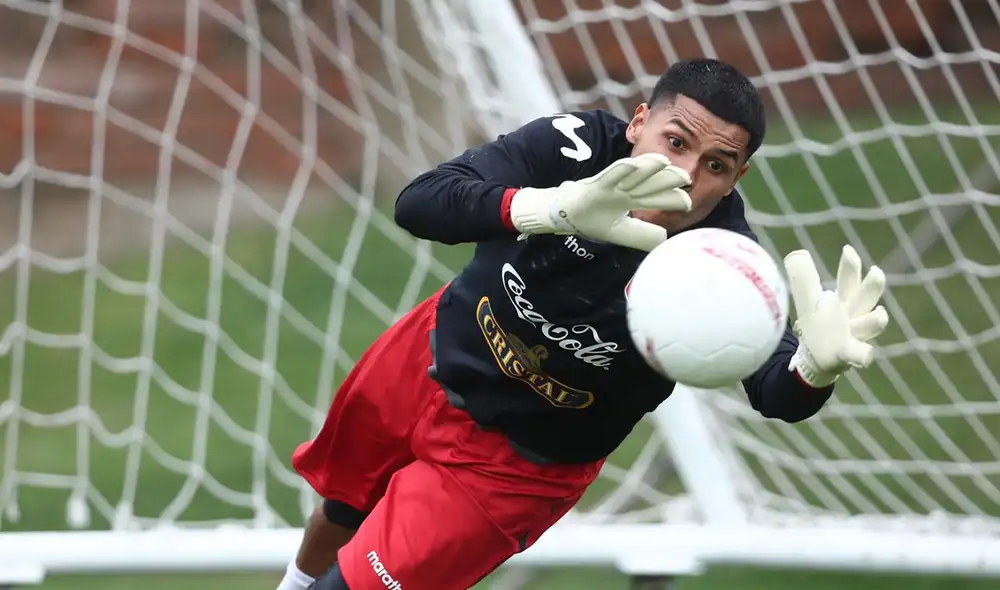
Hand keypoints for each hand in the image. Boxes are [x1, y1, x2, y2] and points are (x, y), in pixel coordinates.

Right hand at [508, 153, 691, 250]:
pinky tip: (633, 165)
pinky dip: (621, 170)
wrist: (562, 215)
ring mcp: (611, 185)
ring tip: (665, 162)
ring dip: (648, 166)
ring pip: (633, 173)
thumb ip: (640, 235)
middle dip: (667, 179)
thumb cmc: (591, 219)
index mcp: (631, 199)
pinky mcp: (596, 186)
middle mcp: (624, 189)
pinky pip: (609, 175)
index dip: (672, 198)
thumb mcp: (619, 231)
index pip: (656, 196)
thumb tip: (664, 239)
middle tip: (685, 178)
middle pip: (649, 182)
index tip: (688, 203)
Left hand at [783, 245, 889, 386]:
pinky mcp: (850, 354)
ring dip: (875, 320)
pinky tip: (866, 354)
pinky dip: (864, 354)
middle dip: (873, 285)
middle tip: (876, 271)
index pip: (850, 279)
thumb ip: (804, 280)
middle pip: (867, 297)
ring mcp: (856, 334)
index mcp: (845, 300)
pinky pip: (861, 354)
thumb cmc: (819, 325)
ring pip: (871, 324)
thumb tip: (796, 254)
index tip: (847, 249)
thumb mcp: (810, 302)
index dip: (850, 265)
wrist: (818, 357)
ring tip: (881, 315)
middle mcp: (855, 315)